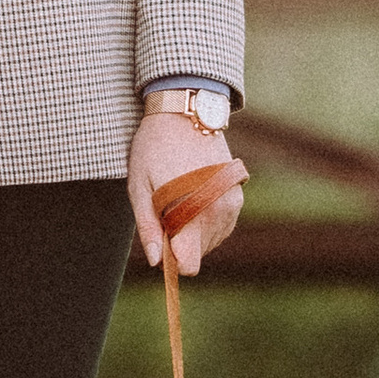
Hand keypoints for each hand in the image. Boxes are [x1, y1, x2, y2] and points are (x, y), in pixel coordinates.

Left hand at [128, 108, 246, 275]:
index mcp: (191, 214)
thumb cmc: (154, 148)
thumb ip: (148, 227)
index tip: (162, 242)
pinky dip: (207, 220)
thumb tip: (156, 261)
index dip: (172, 260)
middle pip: (198, 253)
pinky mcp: (238, 196)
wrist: (186, 112)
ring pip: (211, 241)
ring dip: (194, 230)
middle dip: (180, 240)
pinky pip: (223, 226)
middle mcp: (217, 213)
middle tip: (166, 207)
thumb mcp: (140, 187)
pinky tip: (193, 196)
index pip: (189, 264)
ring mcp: (231, 205)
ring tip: (180, 196)